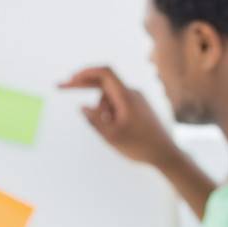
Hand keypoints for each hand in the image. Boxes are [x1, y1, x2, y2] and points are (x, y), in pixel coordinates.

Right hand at [58, 66, 175, 166]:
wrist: (165, 154)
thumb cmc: (140, 146)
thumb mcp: (112, 136)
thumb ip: (95, 120)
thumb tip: (82, 107)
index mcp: (125, 96)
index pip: (104, 73)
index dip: (85, 73)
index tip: (69, 79)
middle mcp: (131, 93)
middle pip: (103, 82)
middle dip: (83, 85)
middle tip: (63, 87)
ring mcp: (135, 99)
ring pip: (108, 98)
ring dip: (100, 110)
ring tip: (109, 132)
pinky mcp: (137, 107)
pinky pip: (116, 104)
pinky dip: (108, 113)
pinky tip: (115, 131)